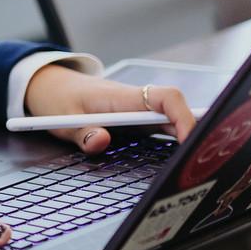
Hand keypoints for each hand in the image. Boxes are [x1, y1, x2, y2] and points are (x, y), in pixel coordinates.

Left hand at [23, 64, 195, 153]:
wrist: (51, 85)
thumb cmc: (59, 99)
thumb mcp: (63, 118)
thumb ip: (81, 132)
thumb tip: (101, 141)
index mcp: (122, 97)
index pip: (166, 98)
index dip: (184, 117)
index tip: (189, 141)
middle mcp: (137, 102)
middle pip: (177, 110)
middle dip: (194, 131)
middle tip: (200, 160)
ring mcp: (138, 111)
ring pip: (172, 120)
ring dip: (185, 137)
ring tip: (194, 163)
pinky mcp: (136, 120)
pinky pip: (162, 127)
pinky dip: (174, 140)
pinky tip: (180, 158)